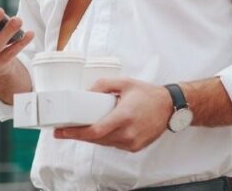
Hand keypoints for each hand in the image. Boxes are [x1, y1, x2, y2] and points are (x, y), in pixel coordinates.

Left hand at [53, 77, 174, 151]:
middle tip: (64, 128)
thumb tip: (85, 93)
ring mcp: (132, 142)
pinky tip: (102, 129)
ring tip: (81, 127)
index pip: (95, 131)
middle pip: (95, 139)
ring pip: (103, 143)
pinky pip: (112, 144)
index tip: (60, 131)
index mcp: (125, 116)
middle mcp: (128, 132)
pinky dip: (105, 138)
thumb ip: (103, 85)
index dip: (75, 133)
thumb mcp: (124, 83)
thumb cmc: (148, 95)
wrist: (170, 107)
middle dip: (78, 134)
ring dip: (91, 136)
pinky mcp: (134, 147)